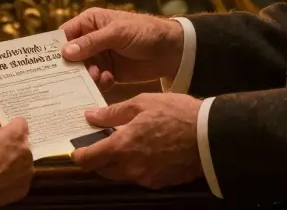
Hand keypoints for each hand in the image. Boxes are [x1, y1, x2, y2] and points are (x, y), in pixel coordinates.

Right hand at [0, 116, 34, 208]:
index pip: (21, 122)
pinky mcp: (24, 187)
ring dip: (14, 160)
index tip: (2, 130)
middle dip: (12, 144)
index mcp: (16, 135)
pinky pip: (20, 177)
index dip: (10, 125)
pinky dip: (12, 176)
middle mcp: (27, 151)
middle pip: (23, 142)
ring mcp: (28, 171)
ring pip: (23, 160)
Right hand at [60, 7, 185, 90]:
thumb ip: (92, 42)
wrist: (171, 50)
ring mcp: (100, 57)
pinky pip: (96, 80)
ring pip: (82, 70)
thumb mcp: (117, 33)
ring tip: (97, 76)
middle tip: (66, 78)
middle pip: (71, 55)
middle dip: (70, 66)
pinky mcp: (109, 72)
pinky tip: (108, 81)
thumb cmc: (144, 31)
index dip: (55, 48)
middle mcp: (91, 39)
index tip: (46, 63)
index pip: (65, 34)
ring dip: (86, 75)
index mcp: (90, 22)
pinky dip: (99, 82)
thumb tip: (65, 52)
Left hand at [72, 93, 202, 189]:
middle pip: (102, 171)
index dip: (79, 156)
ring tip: (127, 144)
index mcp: (121, 146)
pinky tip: (146, 151)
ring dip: (119, 163)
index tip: (77, 151)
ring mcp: (145, 178)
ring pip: (122, 174)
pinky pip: (140, 176)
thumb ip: (113, 112)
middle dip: (98, 160)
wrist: (209, 134)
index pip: (89, 160)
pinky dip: (137, 166)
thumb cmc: (176, 113)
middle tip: (102, 144)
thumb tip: (90, 116)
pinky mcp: (160, 182)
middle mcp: (130, 167)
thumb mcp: (142, 103)